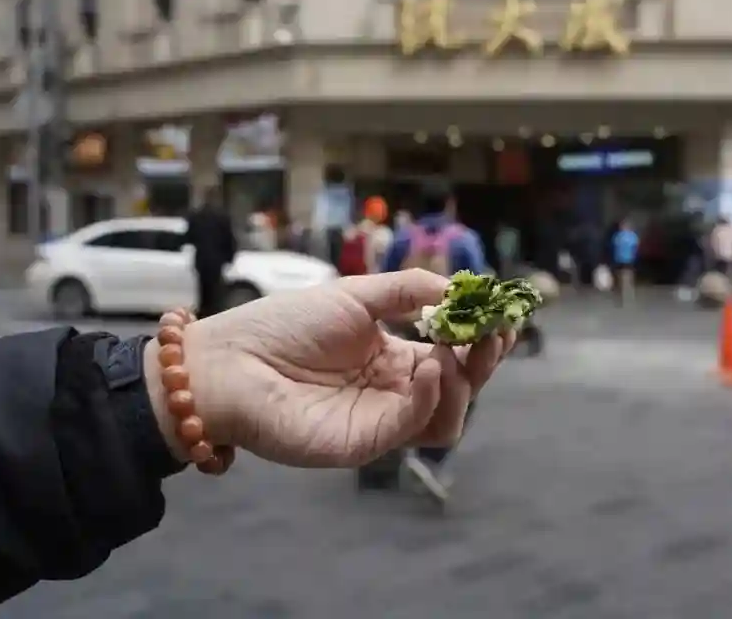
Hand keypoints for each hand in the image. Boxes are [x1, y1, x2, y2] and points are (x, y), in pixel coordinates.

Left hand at [144, 269, 514, 467]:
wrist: (230, 362)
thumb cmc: (284, 324)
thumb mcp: (354, 294)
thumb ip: (408, 290)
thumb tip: (458, 289)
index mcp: (393, 358)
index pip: (452, 355)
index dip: (479, 339)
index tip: (500, 316)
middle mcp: (393, 392)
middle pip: (459, 388)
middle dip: (484, 359)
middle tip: (493, 333)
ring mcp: (381, 420)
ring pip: (448, 416)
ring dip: (463, 382)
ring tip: (452, 351)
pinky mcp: (367, 442)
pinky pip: (416, 426)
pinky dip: (432, 396)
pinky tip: (428, 364)